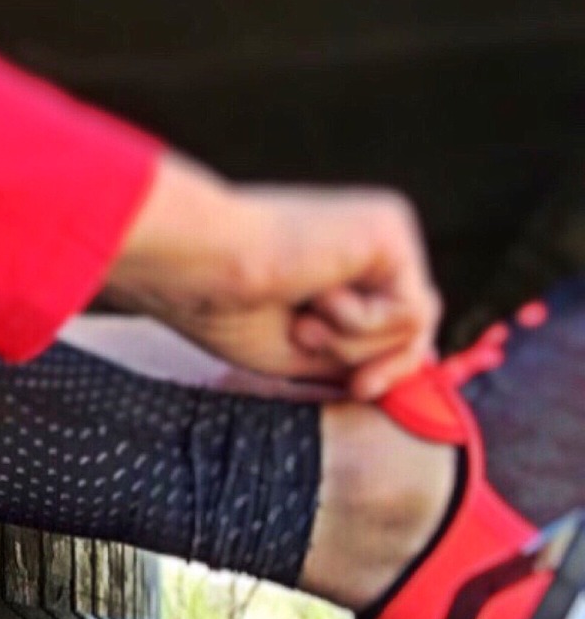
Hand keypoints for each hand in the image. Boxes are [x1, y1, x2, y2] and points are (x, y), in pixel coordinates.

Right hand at [102, 154, 440, 399]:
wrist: (199, 264)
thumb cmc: (226, 308)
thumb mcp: (303, 349)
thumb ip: (357, 352)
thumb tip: (419, 366)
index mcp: (342, 257)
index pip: (396, 315)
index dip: (391, 362)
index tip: (360, 390)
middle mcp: (370, 236)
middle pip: (419, 319)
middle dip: (390, 362)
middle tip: (353, 381)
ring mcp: (383, 229)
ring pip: (416, 319)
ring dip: (356, 343)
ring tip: (305, 324)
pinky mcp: (389, 228)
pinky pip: (410, 308)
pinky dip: (360, 325)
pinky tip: (317, 299)